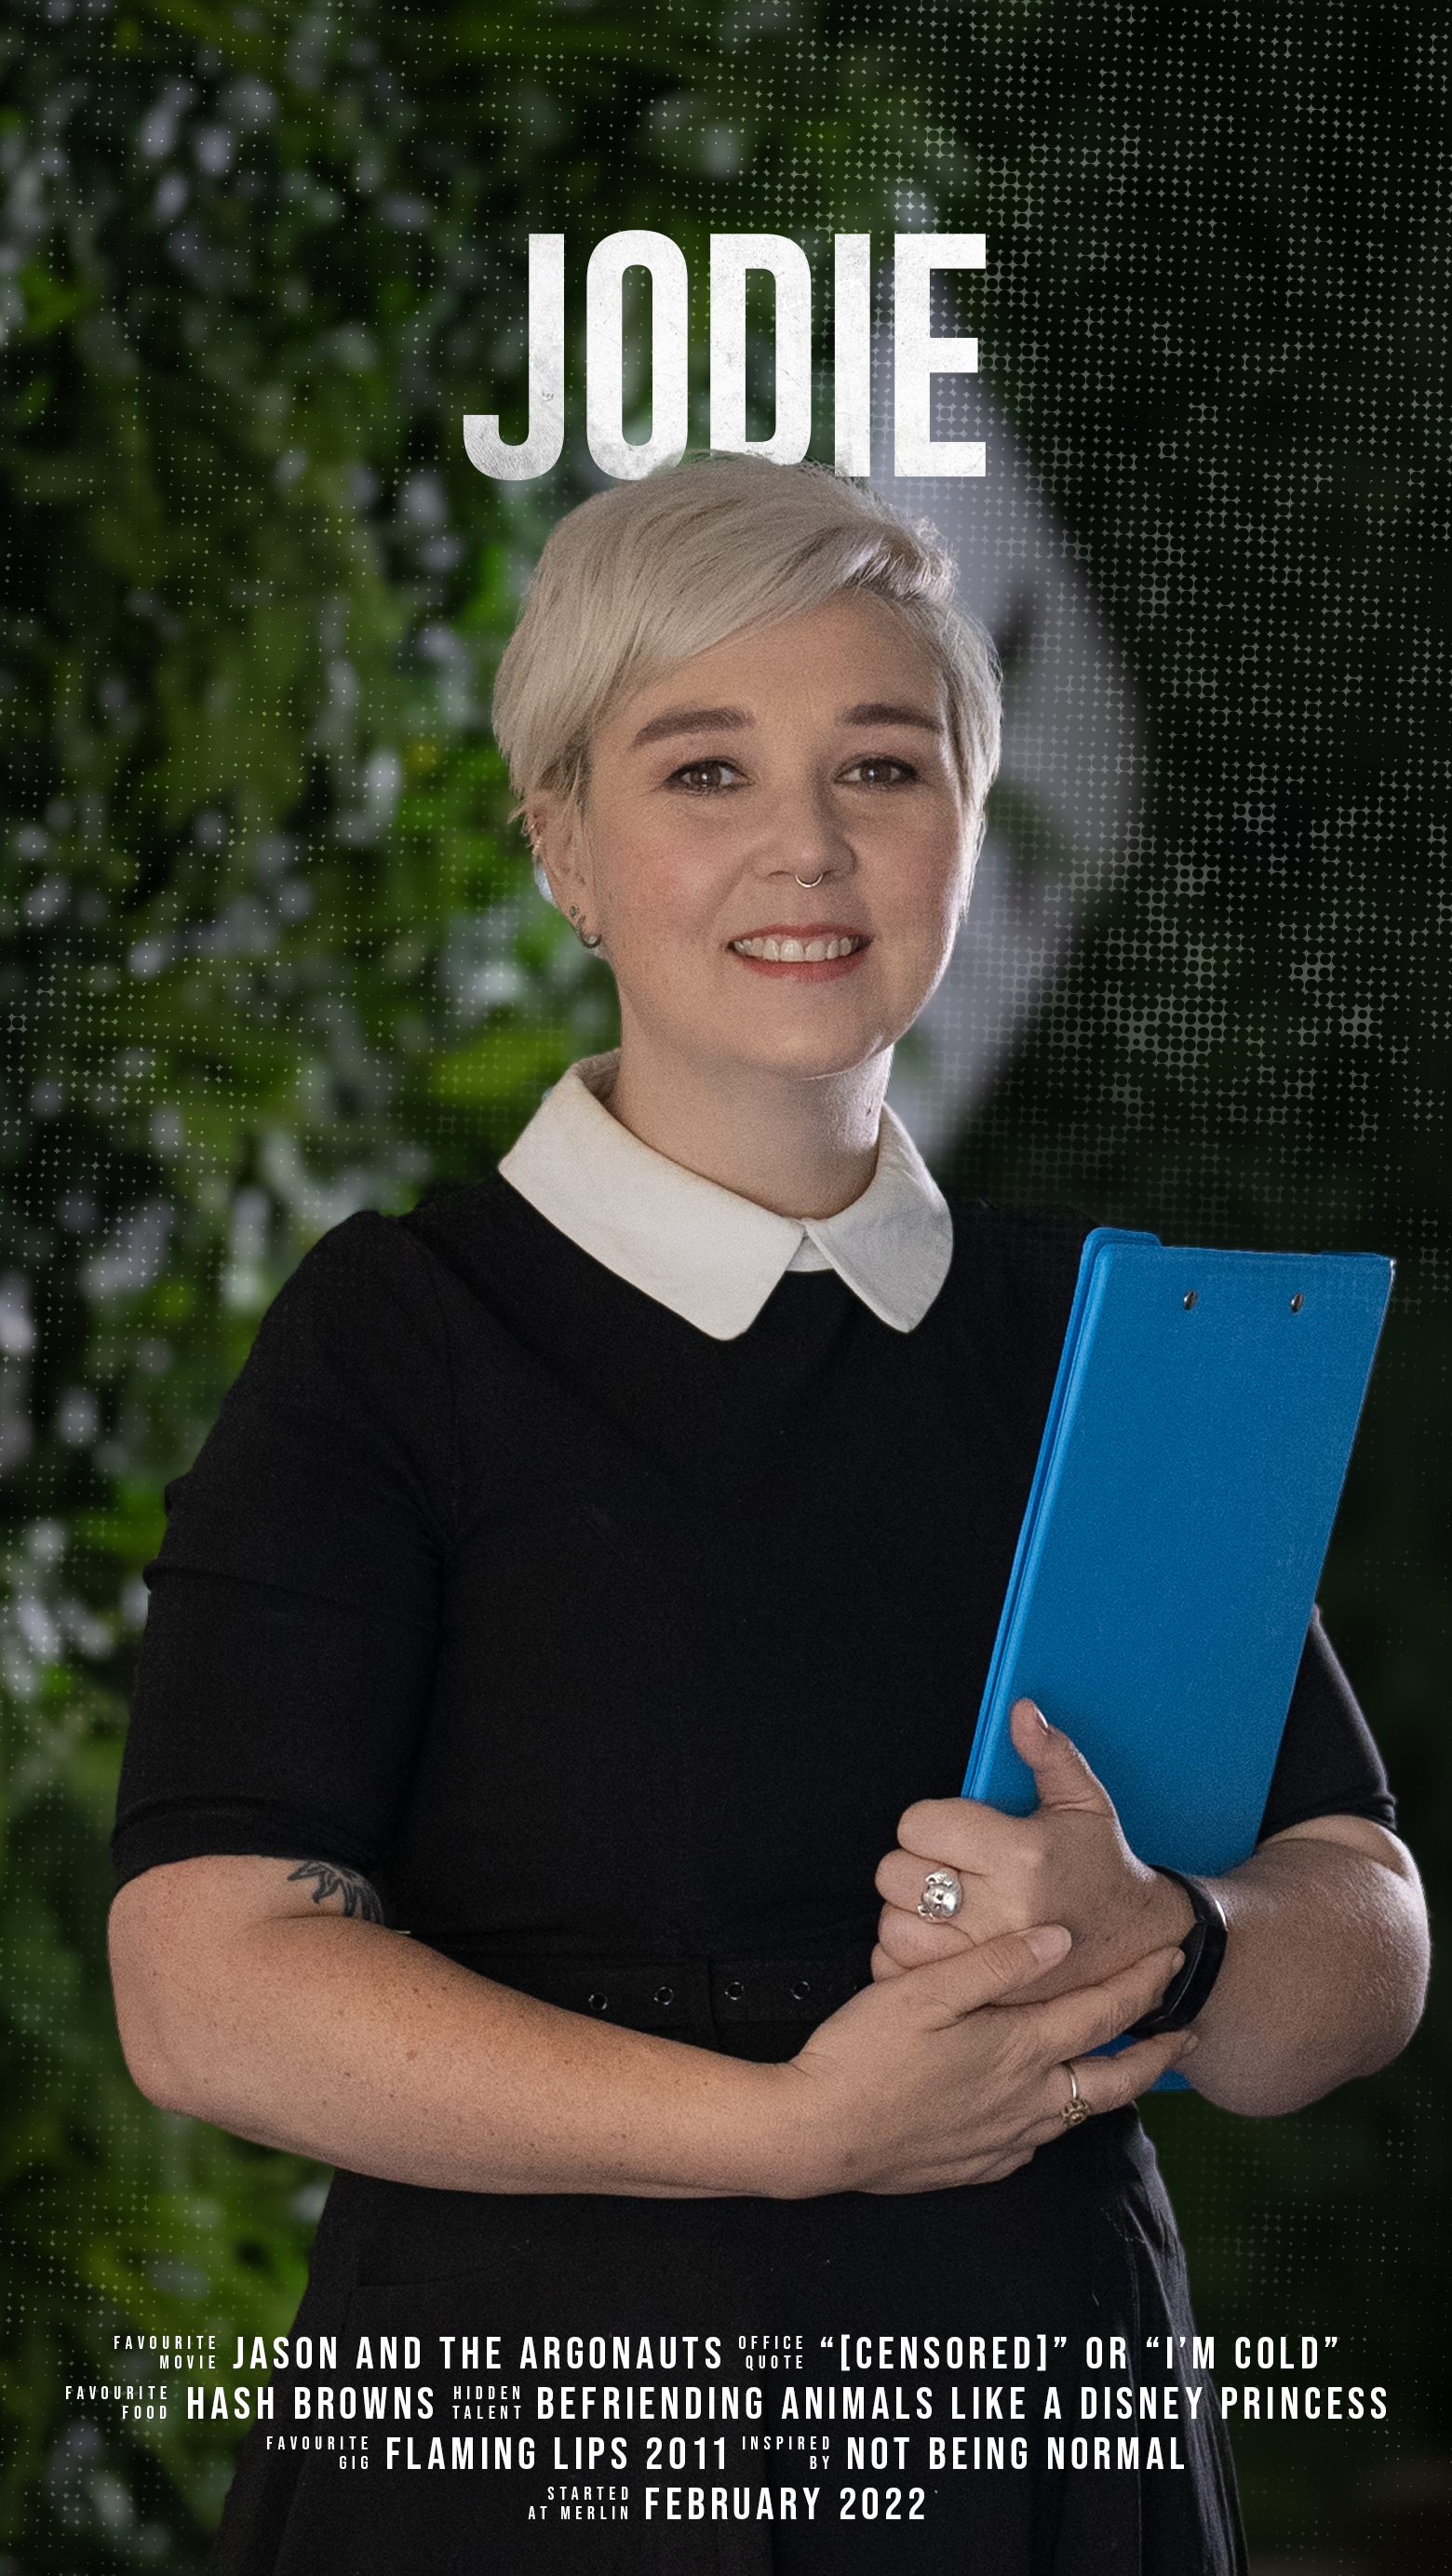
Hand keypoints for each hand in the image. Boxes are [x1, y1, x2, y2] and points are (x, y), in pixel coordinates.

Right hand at [772, 1923, 1192, 2193]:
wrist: (817, 2134)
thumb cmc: (864, 2054)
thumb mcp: (927, 1989)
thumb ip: (998, 1962)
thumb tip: (1060, 1939)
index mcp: (1018, 2049)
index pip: (1101, 2012)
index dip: (1143, 1984)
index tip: (1173, 1960)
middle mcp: (1025, 2101)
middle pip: (1115, 2080)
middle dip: (1158, 2054)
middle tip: (1187, 2036)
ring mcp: (1003, 2140)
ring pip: (1079, 2115)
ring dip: (1112, 2087)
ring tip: (1125, 2067)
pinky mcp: (976, 2166)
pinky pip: (1037, 2143)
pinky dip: (1059, 2119)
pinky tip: (1046, 2108)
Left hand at [873, 1700, 1193, 1999]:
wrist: (1139, 1942)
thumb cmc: (1104, 1867)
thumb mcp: (1085, 1803)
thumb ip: (1049, 1754)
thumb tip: (1022, 1712)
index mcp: (1021, 1855)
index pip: (920, 1825)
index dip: (928, 1821)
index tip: (949, 1829)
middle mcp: (1001, 1911)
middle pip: (897, 1874)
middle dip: (913, 1863)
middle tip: (943, 1864)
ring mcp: (989, 1960)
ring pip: (893, 1926)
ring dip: (906, 1912)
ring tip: (940, 1903)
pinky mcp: (981, 1993)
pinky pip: (904, 1972)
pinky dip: (906, 1958)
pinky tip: (936, 1940)